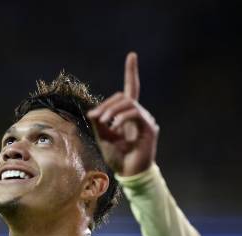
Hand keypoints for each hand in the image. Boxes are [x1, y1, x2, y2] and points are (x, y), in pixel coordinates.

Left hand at [87, 52, 158, 176]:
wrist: (128, 173)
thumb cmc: (116, 156)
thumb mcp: (102, 137)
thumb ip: (98, 122)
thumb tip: (92, 111)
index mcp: (128, 114)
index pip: (131, 88)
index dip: (131, 72)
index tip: (132, 55)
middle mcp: (139, 114)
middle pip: (123, 96)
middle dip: (107, 105)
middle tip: (97, 118)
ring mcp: (146, 120)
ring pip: (128, 104)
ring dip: (112, 111)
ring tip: (105, 123)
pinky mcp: (149, 128)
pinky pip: (134, 114)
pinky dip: (121, 118)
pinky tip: (114, 127)